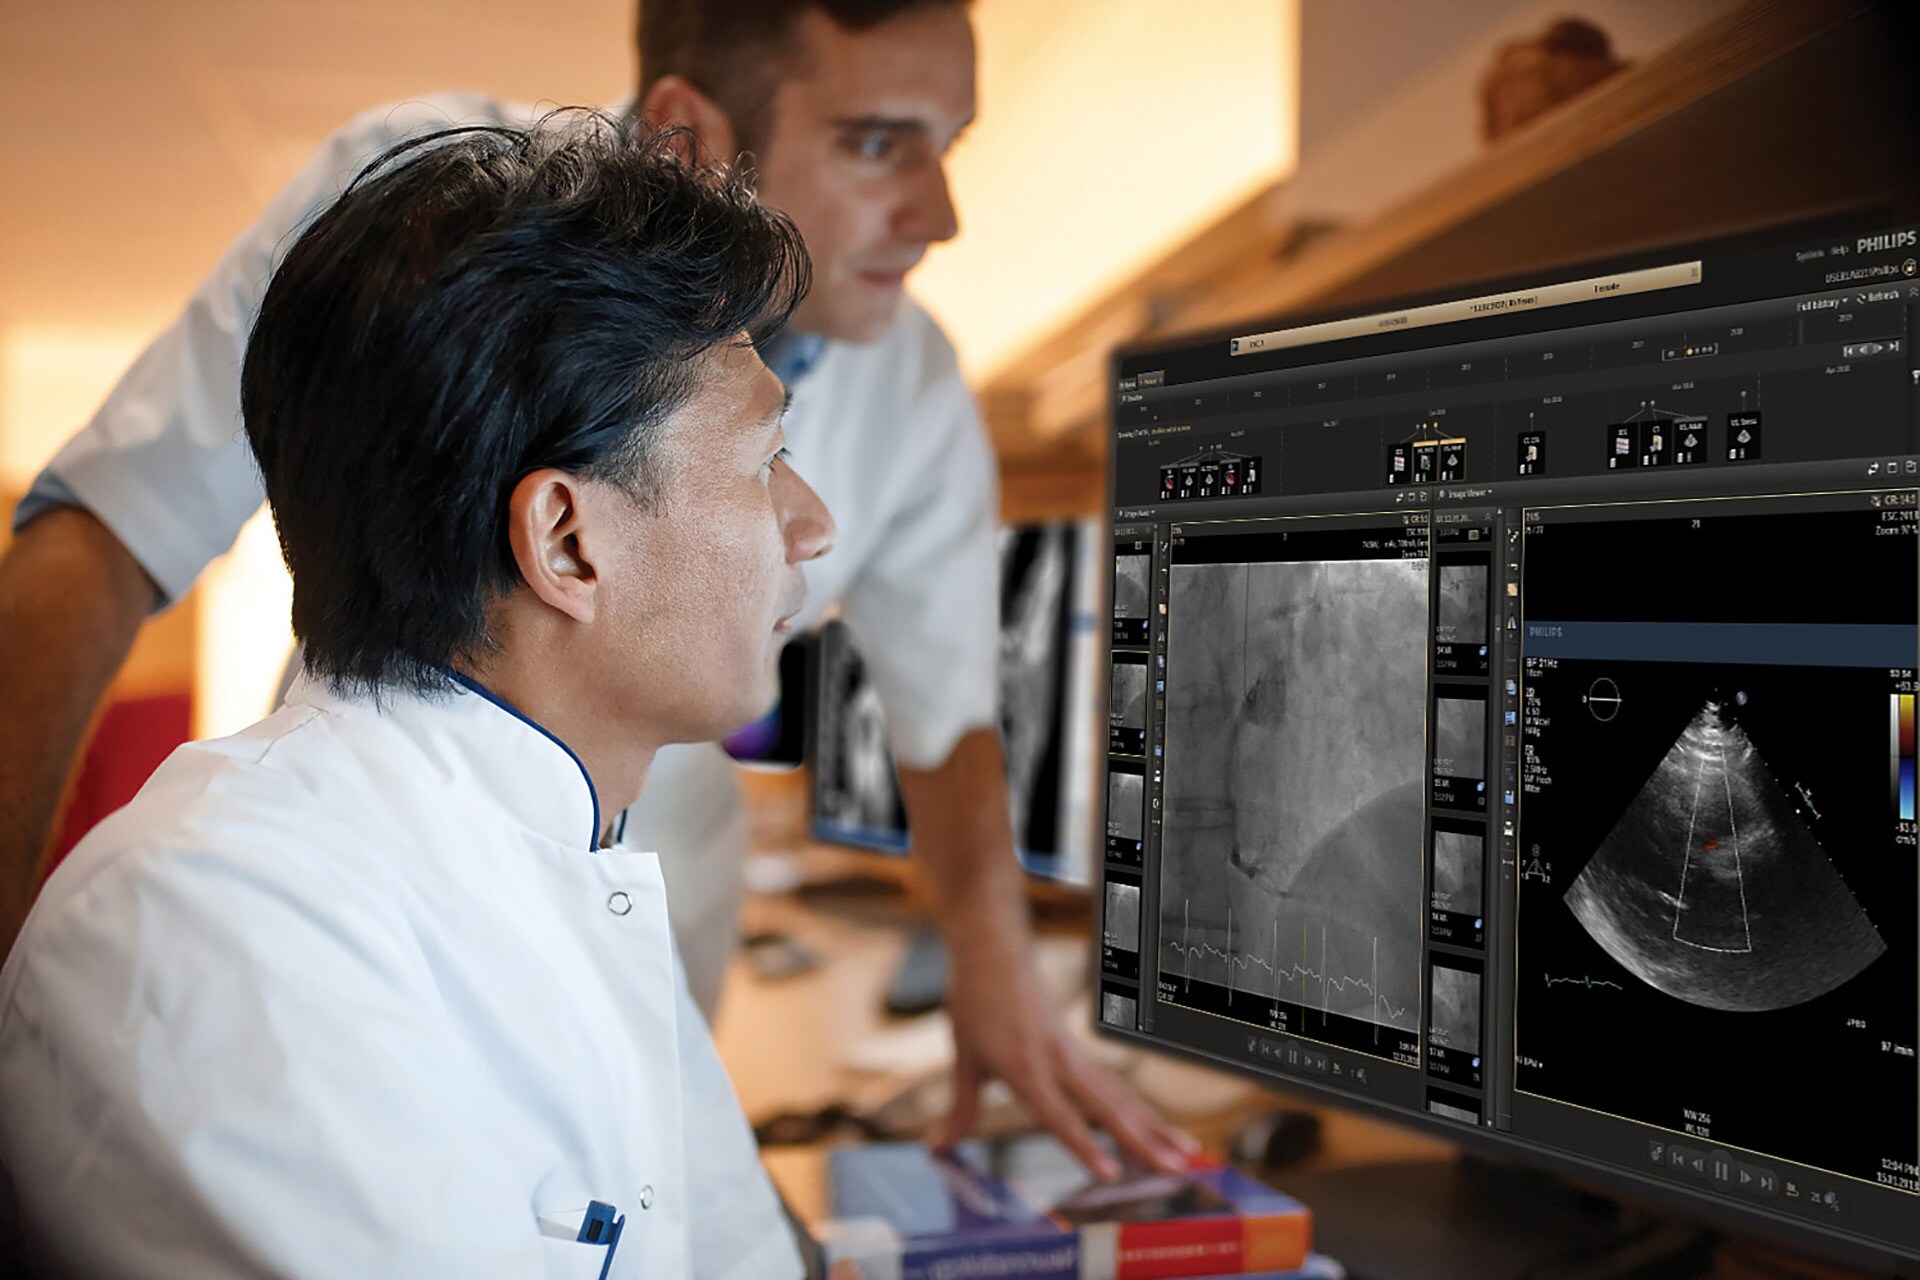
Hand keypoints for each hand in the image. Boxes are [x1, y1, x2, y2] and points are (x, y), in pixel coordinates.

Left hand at [939, 936, 1199, 1180]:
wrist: (993, 947)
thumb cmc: (974, 999)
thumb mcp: (963, 1056)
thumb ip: (961, 1108)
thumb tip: (939, 1148)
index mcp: (1026, 1067)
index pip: (1059, 1115)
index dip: (1084, 1146)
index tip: (1110, 1174)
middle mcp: (1058, 1061)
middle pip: (1109, 1108)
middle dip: (1144, 1142)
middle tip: (1177, 1171)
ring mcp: (1074, 1053)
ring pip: (1122, 1098)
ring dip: (1155, 1129)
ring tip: (1187, 1157)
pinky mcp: (1079, 1048)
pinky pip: (1115, 1085)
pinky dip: (1140, 1110)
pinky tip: (1159, 1130)